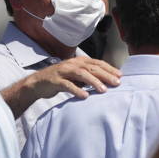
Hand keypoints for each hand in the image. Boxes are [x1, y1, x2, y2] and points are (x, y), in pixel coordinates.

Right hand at [1, 57, 121, 118]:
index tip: (120, 76)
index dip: (109, 69)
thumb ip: (88, 76)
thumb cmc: (60, 79)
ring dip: (94, 82)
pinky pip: (67, 85)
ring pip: (81, 74)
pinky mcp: (55, 80)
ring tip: (103, 90)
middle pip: (91, 67)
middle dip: (105, 75)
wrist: (38, 83)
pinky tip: (85, 96)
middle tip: (117, 83)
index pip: (97, 63)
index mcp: (78, 61)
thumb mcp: (76, 76)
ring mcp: (63, 71)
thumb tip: (108, 81)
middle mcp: (72, 63)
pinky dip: (77, 90)